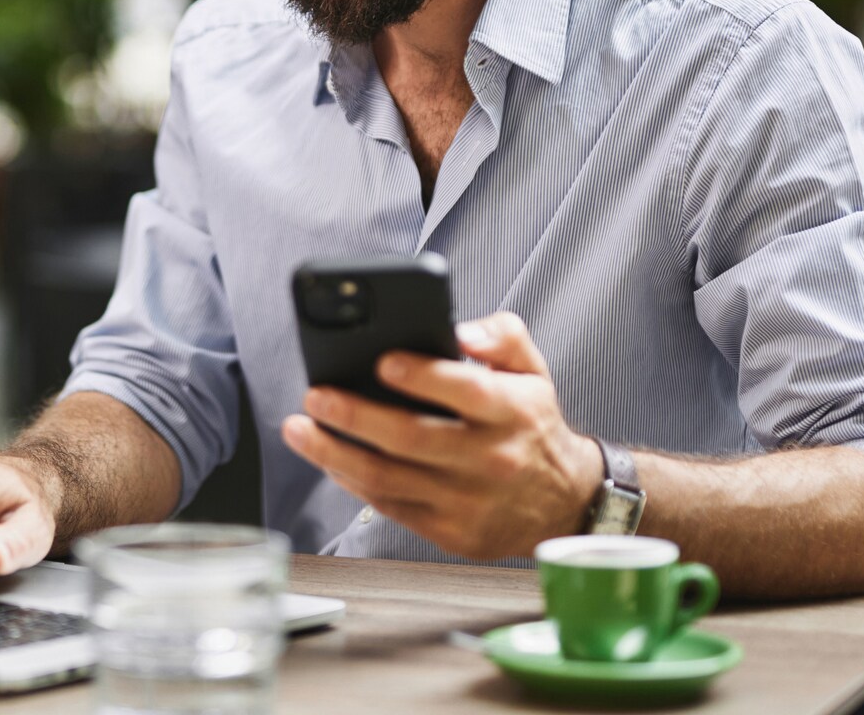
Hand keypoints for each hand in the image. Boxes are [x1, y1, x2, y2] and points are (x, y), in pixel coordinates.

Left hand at [281, 312, 603, 560]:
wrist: (563, 502)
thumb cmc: (532, 427)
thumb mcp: (533, 370)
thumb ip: (502, 335)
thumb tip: (463, 331)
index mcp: (512, 411)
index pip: (465, 390)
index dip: (421, 376)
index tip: (381, 361)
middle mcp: (490, 458)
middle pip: (411, 438)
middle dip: (354, 415)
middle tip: (316, 396)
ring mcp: (468, 500)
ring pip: (389, 478)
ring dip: (334, 454)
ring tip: (300, 429)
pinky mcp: (450, 531)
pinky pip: (390, 505)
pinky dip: (352, 482)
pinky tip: (329, 460)